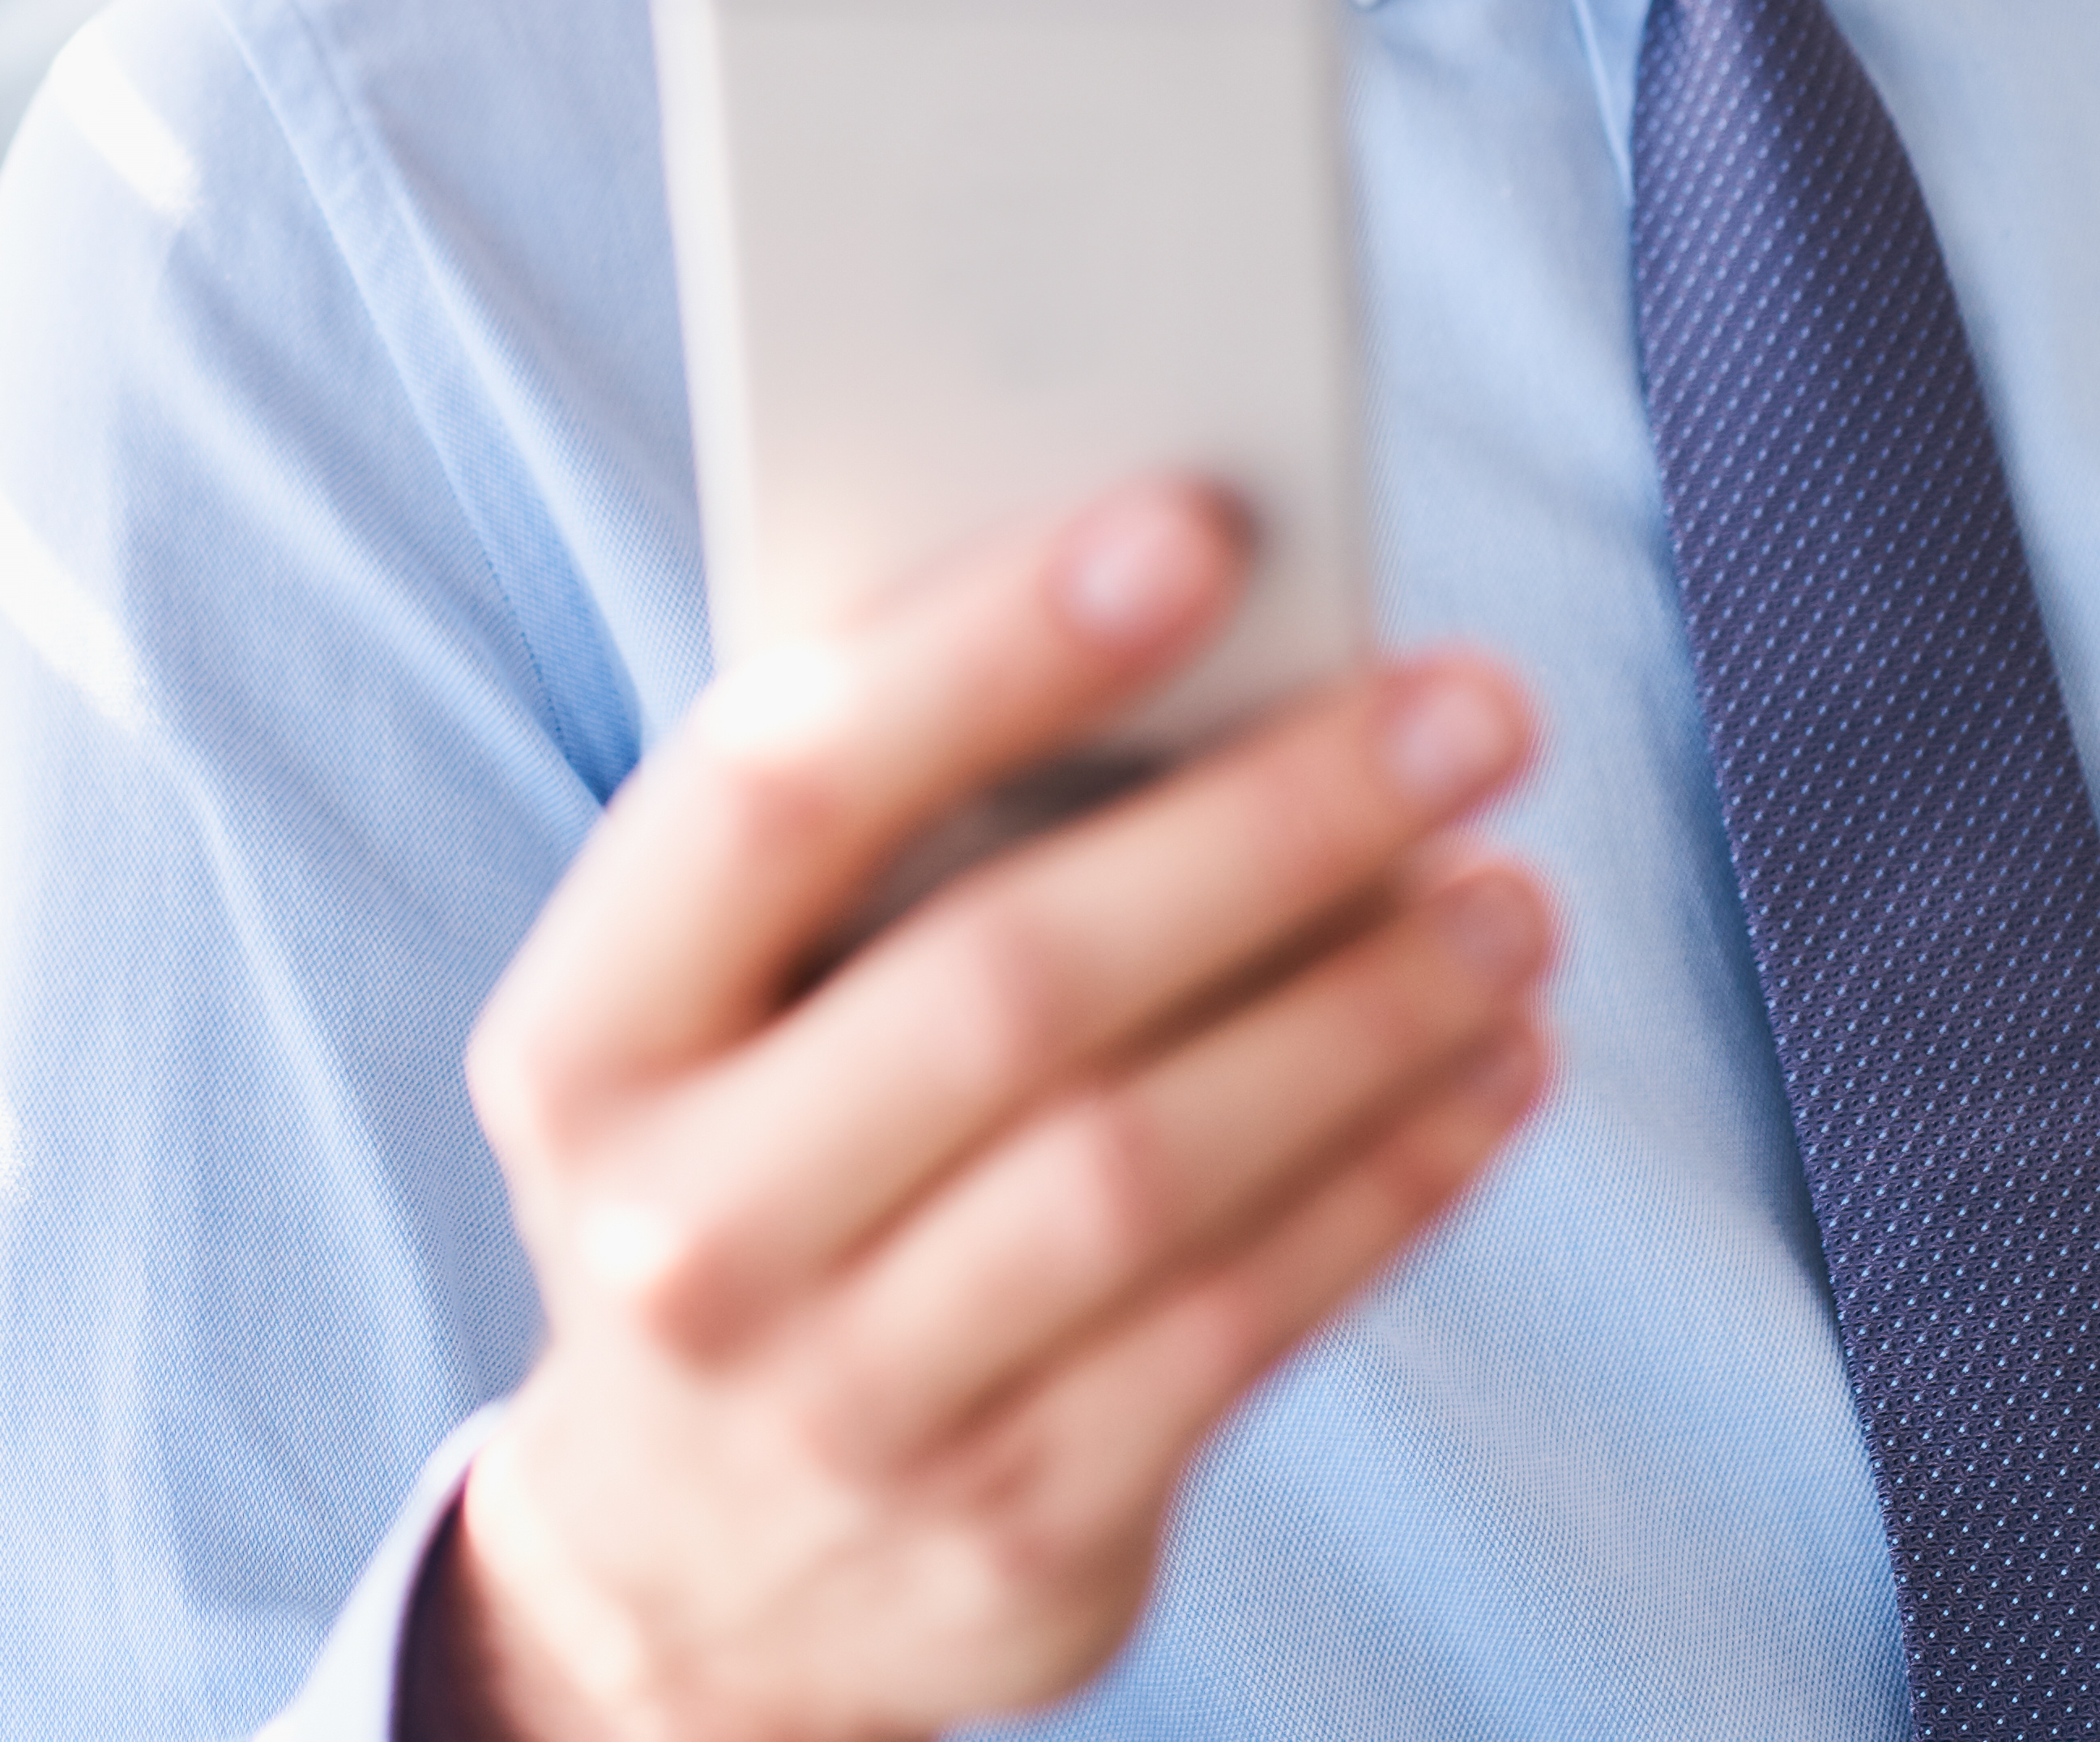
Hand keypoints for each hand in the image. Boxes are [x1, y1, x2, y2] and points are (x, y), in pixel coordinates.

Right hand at [441, 481, 1558, 1741]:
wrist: (686, 1575)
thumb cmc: (755, 1165)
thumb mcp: (720, 1012)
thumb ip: (878, 834)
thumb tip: (1198, 618)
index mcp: (584, 1039)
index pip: (778, 792)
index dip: (986, 646)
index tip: (1201, 524)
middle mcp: (681, 1234)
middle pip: (1012, 983)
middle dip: (1270, 822)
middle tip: (1472, 705)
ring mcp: (842, 1406)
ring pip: (1151, 1168)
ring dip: (1369, 1009)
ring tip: (1514, 894)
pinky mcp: (1012, 1535)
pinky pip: (1239, 1325)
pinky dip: (1391, 1177)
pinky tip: (1494, 1067)